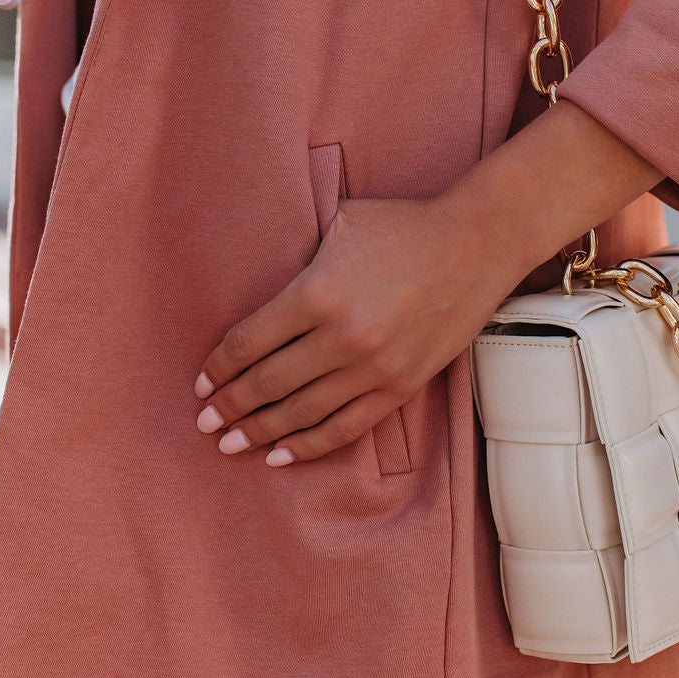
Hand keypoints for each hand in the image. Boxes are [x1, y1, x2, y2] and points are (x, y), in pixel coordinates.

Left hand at [192, 196, 524, 466]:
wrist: (477, 242)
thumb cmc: (404, 225)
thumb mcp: (339, 224)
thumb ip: (298, 257)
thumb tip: (264, 290)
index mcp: (316, 294)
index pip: (249, 343)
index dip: (219, 367)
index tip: (201, 382)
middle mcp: (341, 338)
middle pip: (267, 384)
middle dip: (229, 406)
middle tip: (205, 422)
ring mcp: (374, 368)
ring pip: (301, 413)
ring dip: (260, 432)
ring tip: (230, 443)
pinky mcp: (401, 386)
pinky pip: (346, 427)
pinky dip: (309, 445)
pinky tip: (281, 454)